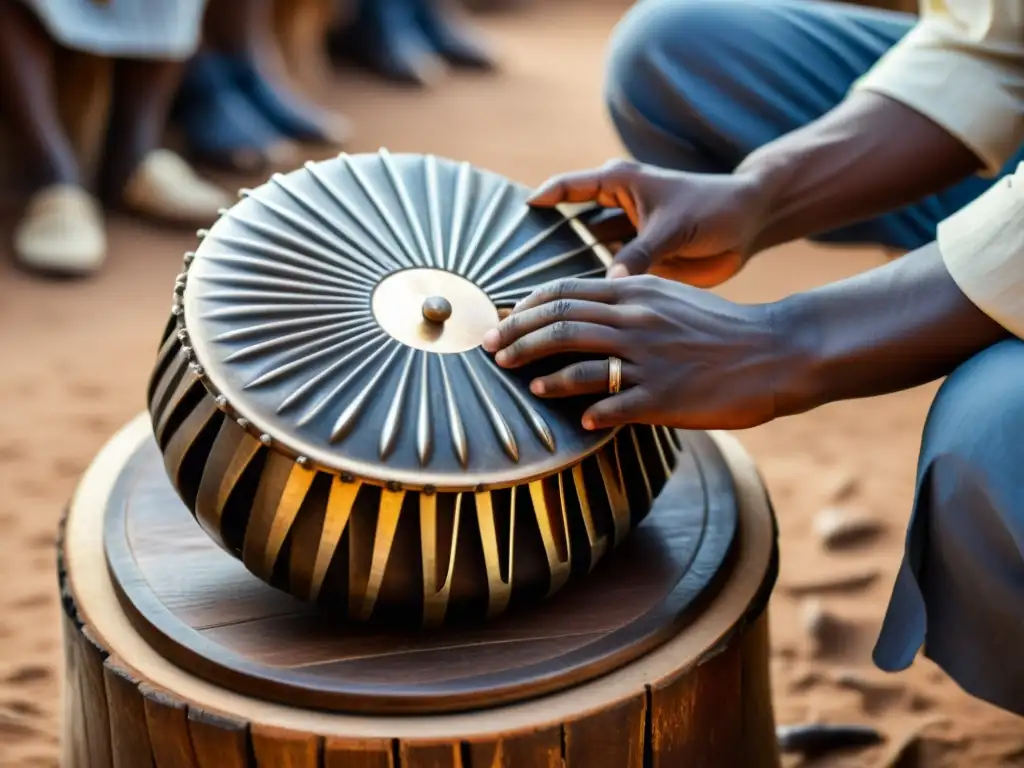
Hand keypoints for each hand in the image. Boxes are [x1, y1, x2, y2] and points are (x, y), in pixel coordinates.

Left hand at [481, 275, 789, 430]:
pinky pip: (612, 404)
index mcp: (636, 291)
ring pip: (575, 360)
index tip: (502, 320)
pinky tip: (573, 416)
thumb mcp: (669, 297)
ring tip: (519, 378)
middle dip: (516, 337)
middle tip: (490, 350)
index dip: (525, 307)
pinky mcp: (663, 397)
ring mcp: (648, 359)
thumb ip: (625, 298)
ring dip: (538, 370)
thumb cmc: (720, 326)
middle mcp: (635, 320)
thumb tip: (580, 312)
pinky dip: (585, 408)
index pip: (563, 291)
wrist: (775, 349)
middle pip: (558, 322)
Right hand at [529, 159, 770, 286]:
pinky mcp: (638, 261)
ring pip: (586, 253)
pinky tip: (577, 312)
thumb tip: (610, 281)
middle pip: (570, 226)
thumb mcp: (673, 227)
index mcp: (619, 184)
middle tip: (519, 273)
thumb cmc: (713, 210)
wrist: (749, 225)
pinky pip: (608, 275)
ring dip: (569, 273)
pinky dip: (596, 289)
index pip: (568, 188)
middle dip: (547, 247)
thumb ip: (640, 253)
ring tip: (542, 300)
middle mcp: (616, 208)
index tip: (517, 219)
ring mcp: (626, 237)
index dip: (542, 201)